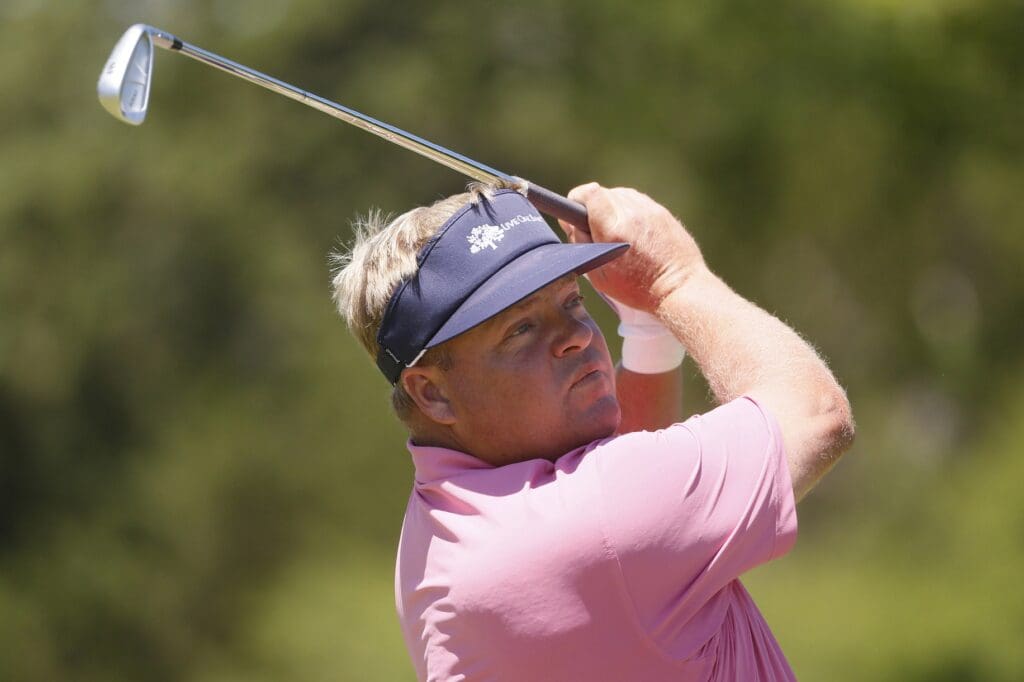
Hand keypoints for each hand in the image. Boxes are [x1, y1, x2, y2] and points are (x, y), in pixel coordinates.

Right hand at [558, 183, 704, 311]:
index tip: (576, 214)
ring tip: (617, 232)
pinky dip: (630, 212)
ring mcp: (650, 209)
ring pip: (620, 195)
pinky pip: (637, 201)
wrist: (679, 288)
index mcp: (612, 230)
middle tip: (598, 231)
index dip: (577, 200)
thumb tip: (571, 223)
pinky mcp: (662, 211)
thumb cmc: (637, 288)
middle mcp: (631, 213)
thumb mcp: (598, 275)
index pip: (588, 193)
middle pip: (602, 193)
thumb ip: (581, 244)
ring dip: (613, 208)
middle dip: (594, 208)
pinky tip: (633, 232)